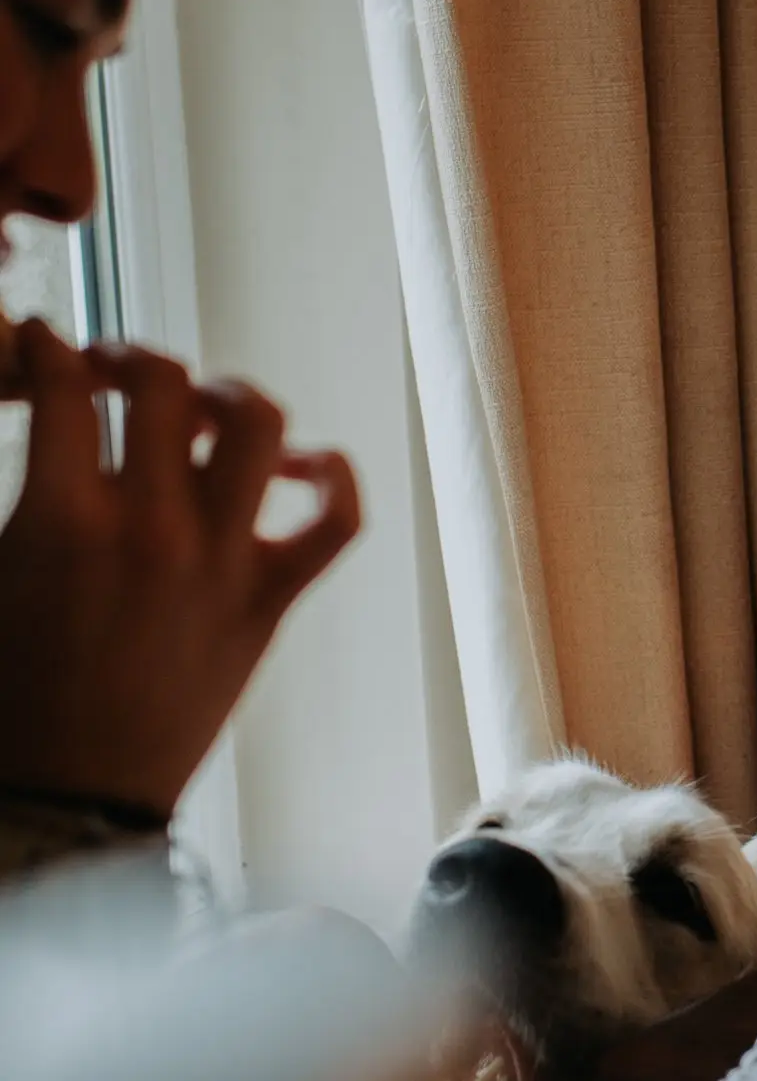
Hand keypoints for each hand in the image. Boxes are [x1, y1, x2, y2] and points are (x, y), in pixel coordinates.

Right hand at [0, 322, 361, 819]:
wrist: (68, 799)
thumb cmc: (7, 698)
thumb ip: (22, 494)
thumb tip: (43, 432)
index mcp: (60, 519)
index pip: (60, 381)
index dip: (44, 344)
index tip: (42, 344)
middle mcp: (153, 528)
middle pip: (164, 384)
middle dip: (131, 357)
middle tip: (110, 372)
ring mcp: (223, 563)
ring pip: (260, 426)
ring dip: (229, 396)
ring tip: (199, 408)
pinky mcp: (269, 603)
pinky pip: (337, 523)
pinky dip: (333, 479)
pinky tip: (302, 467)